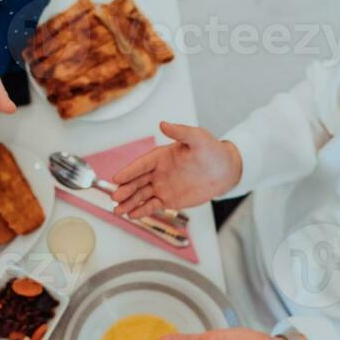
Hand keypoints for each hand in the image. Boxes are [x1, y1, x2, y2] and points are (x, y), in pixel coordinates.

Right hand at [111, 121, 241, 218]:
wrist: (224, 171)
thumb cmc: (211, 151)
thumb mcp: (197, 138)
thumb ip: (180, 132)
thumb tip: (163, 123)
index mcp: (160, 156)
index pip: (140, 164)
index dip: (129, 171)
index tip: (117, 177)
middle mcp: (157, 172)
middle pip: (136, 182)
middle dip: (125, 189)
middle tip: (116, 197)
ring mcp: (161, 187)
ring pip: (141, 196)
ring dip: (129, 203)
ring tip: (118, 211)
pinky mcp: (168, 200)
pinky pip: (152, 206)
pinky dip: (142, 211)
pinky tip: (132, 216)